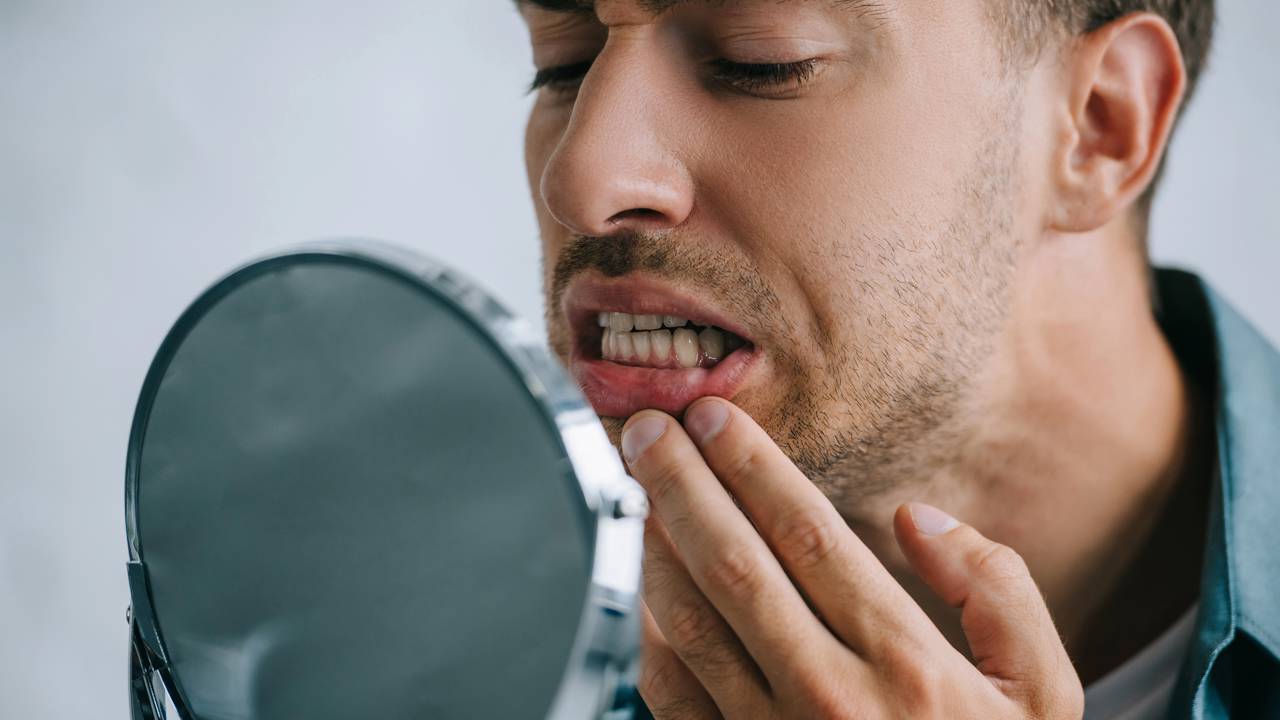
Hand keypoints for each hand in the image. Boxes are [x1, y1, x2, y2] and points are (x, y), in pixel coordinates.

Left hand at [622, 397, 1082, 719]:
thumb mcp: (1044, 694)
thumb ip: (999, 591)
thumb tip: (917, 519)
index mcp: (907, 666)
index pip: (808, 536)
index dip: (752, 467)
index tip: (715, 418)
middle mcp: (830, 700)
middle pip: (733, 566)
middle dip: (680, 485)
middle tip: (645, 429)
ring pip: (690, 625)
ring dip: (654, 548)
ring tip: (640, 491)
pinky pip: (672, 697)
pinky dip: (652, 634)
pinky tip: (651, 588)